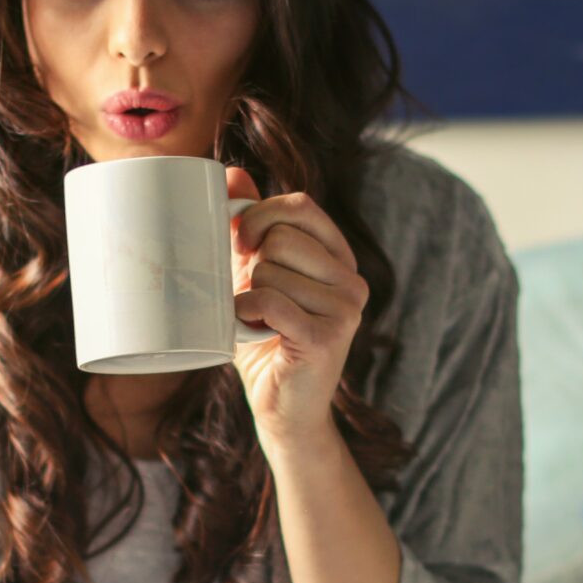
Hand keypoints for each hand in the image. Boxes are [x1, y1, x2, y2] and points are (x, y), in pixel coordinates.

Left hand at [226, 164, 368, 451]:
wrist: (283, 409)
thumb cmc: (266, 341)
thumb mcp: (255, 276)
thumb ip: (250, 228)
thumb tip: (231, 173)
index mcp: (339, 258)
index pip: (301, 205)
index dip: (260, 214)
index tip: (240, 241)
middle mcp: (352, 279)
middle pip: (282, 236)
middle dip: (251, 264)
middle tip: (252, 296)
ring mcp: (346, 308)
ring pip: (271, 270)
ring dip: (248, 296)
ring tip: (258, 322)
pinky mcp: (329, 336)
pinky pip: (270, 301)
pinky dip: (246, 313)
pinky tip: (251, 330)